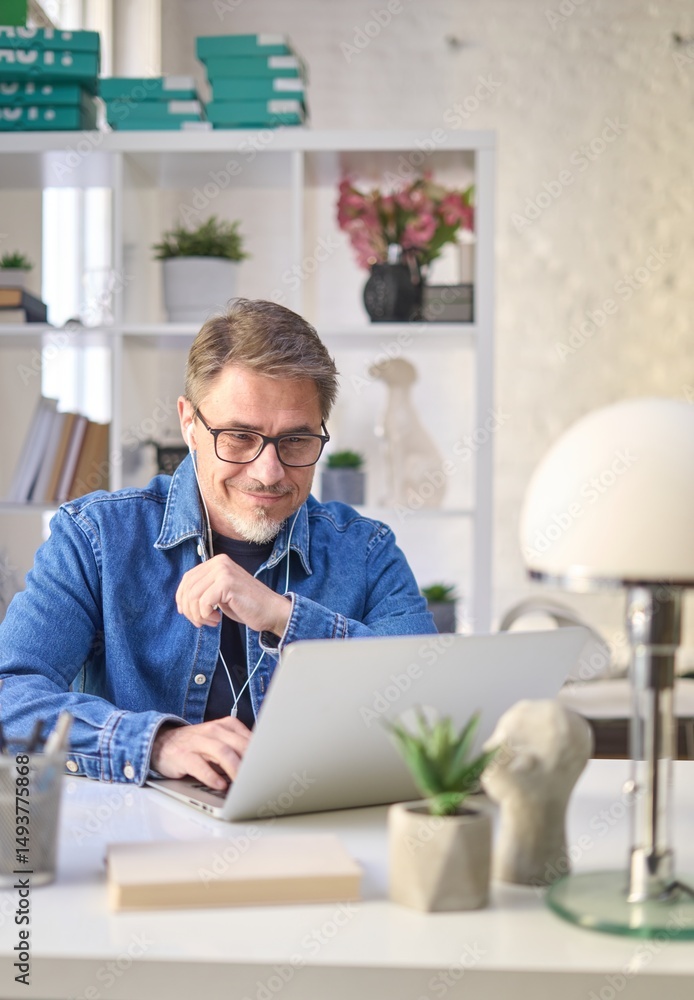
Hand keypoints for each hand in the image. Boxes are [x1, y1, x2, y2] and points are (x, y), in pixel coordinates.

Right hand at [151, 717, 252, 788]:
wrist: (163, 743)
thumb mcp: (220, 741)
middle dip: (251, 761)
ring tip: (241, 782)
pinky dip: (211, 776)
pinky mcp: (183, 755)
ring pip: (222, 752)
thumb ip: (239, 748)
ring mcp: (198, 742)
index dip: (260, 753)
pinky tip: (219, 785)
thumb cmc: (198, 745)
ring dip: (234, 768)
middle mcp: (213, 731)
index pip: (249, 738)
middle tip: (259, 777)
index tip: (270, 766)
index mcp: (226, 725)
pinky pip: (200, 765)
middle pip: (238, 744)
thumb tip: (262, 764)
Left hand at [176, 554, 290, 635]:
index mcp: (216, 562)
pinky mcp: (227, 582)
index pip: (187, 578)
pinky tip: (217, 620)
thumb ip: (204, 589)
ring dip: (198, 615)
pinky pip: (203, 602)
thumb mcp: (220, 594)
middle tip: (200, 622)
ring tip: (211, 621)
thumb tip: (181, 600)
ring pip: (193, 596)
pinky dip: (206, 616)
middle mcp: (219, 562)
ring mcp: (223, 570)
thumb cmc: (246, 605)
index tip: (187, 613)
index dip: (182, 598)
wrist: (271, 611)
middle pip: (188, 587)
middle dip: (189, 610)